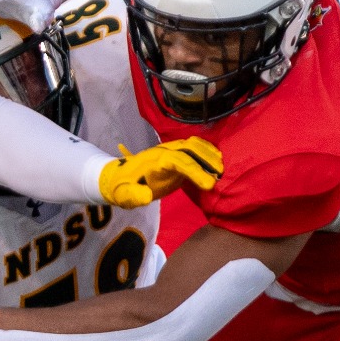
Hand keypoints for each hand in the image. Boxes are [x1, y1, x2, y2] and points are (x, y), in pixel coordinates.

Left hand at [99, 138, 221, 208]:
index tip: (209, 184)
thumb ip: (133, 196)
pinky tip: (218, 160)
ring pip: (193, 144)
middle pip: (188, 148)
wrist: (117, 176)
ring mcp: (170, 149)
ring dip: (209, 154)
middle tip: (221, 176)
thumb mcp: (123, 196)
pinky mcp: (175, 153)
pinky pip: (193, 146)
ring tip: (222, 169)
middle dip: (207, 160)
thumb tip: (147, 196)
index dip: (194, 170)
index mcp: (152, 161)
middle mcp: (163, 151)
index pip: (176, 160)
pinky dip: (207, 150)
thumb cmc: (122, 188)